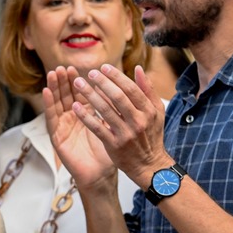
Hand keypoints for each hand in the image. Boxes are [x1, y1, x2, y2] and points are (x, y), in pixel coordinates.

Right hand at [43, 66, 116, 190]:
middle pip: (67, 96)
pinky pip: (52, 118)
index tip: (76, 67)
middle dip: (64, 81)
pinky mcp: (57, 137)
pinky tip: (46, 91)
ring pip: (57, 103)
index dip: (78, 81)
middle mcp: (73, 119)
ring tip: (53, 73)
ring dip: (54, 88)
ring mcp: (64, 127)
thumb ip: (116, 107)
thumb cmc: (109, 153)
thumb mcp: (115, 126)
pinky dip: (48, 104)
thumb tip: (123, 88)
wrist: (101, 175)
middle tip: (63, 67)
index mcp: (87, 115)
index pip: (81, 94)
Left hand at [66, 64, 170, 185]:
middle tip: (89, 72)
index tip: (103, 67)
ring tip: (78, 83)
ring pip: (105, 110)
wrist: (149, 165)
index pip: (130, 88)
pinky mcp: (113, 145)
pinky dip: (86, 116)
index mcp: (148, 110)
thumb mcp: (156, 112)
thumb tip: (137, 68)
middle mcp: (138, 120)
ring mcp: (125, 133)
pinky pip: (97, 127)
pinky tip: (75, 106)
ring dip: (90, 95)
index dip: (116, 76)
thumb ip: (147, 90)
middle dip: (102, 82)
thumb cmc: (151, 135)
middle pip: (117, 97)